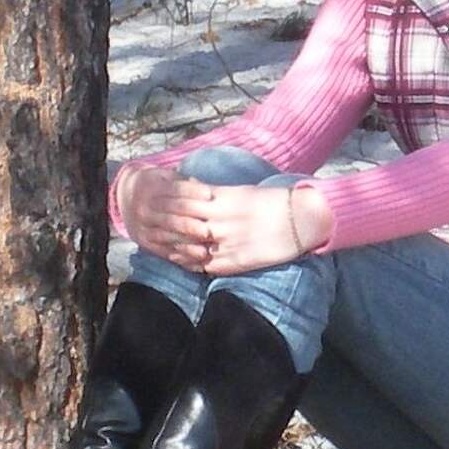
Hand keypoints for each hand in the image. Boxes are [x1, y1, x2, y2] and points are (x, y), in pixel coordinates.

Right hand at [115, 165, 215, 267]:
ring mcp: (143, 227)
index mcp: (150, 188)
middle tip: (207, 231)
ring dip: (186, 244)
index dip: (192, 192)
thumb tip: (206, 191)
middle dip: (189, 225)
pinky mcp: (144, 241)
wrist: (125, 197)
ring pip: (166, 237)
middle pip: (169, 218)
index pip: (174, 190)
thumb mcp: (164, 176)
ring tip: (204, 251)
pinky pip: (163, 251)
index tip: (209, 195)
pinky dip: (180, 256)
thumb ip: (184, 182)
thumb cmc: (155, 185)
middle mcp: (144, 208)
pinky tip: (196, 260)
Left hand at [116, 166, 332, 274]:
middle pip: (182, 221)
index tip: (155, 199)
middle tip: (146, 221)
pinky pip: (204, 263)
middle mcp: (222, 219)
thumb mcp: (242, 191)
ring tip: (157, 241)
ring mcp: (227, 241)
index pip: (186, 198)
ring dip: (171, 242)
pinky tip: (178, 258)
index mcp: (225, 198)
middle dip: (164, 222)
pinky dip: (188, 261)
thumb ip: (217, 192)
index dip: (168, 201)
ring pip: (189, 243)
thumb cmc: (273, 203)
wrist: (301, 220)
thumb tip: (194, 184)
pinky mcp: (234, 260)